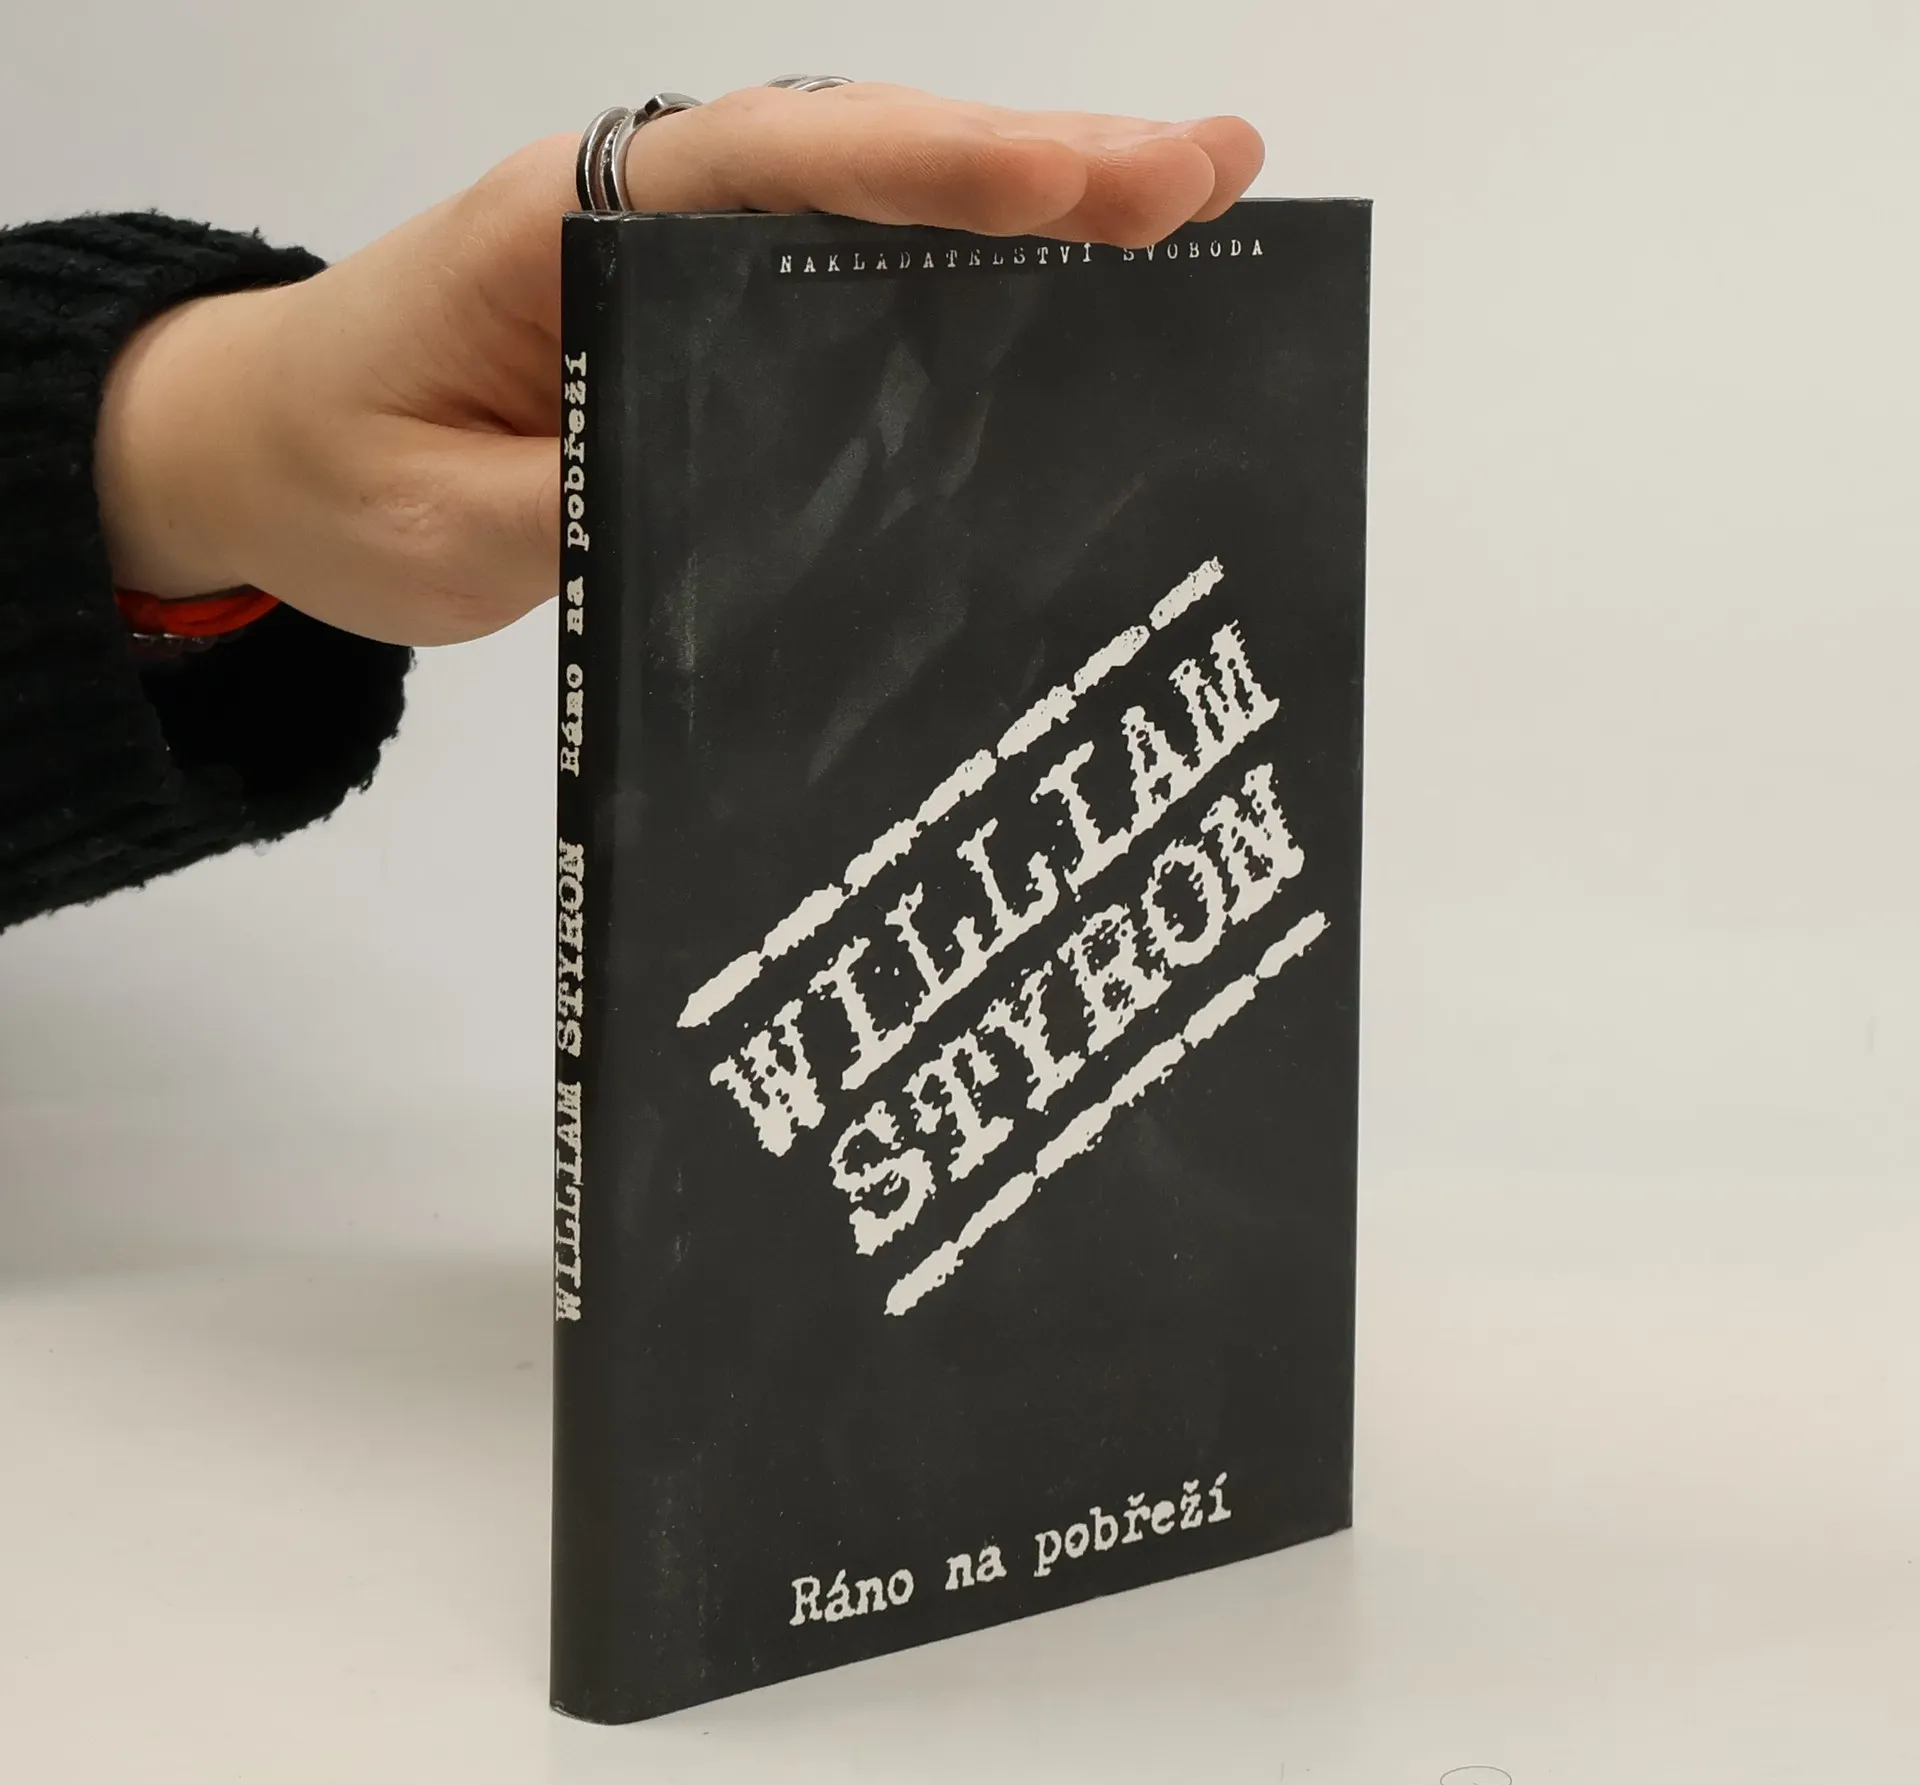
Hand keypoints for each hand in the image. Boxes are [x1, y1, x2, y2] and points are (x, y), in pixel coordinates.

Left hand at [95, 84, 1263, 646]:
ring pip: (879, 206)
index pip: (785, 172)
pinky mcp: (711, 320)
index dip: (947, 175)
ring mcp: (688, 260)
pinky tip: (1069, 290)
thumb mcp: (450, 522)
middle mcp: (650, 214)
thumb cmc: (337, 474)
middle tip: (1213, 169)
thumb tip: (756, 499)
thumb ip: (589, 498)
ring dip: (1033, 201)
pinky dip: (964, 272)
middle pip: (868, 159)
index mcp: (574, 226)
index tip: (1092, 187)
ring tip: (1194, 198)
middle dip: (1043, 163)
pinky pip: (852, 276)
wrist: (269, 453)